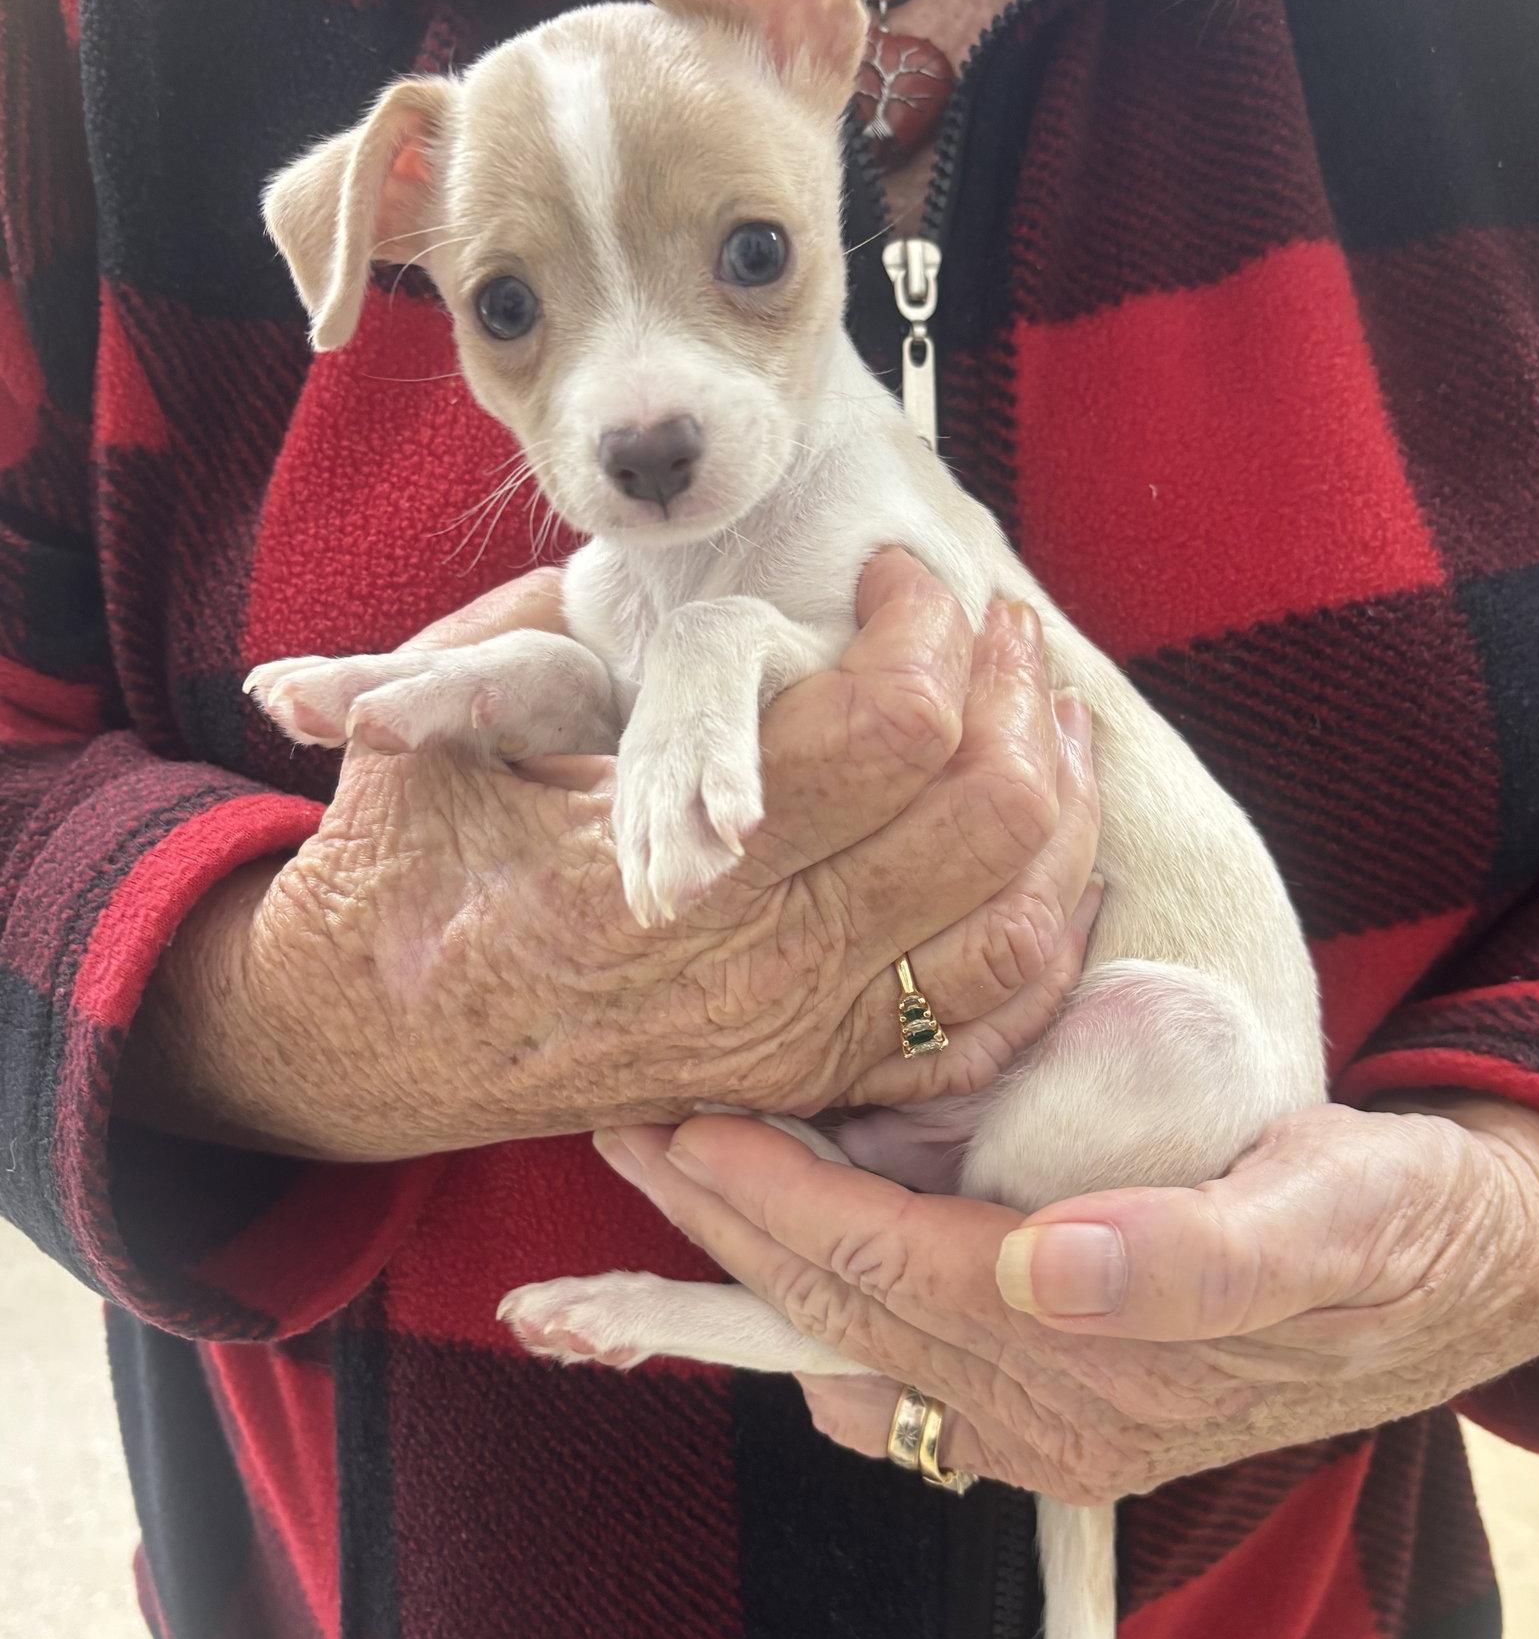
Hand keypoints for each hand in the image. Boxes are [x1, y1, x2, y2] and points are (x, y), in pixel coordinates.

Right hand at [118, 553, 1099, 1160]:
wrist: (379, 1044)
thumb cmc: (405, 874)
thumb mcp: (430, 743)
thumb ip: (503, 653)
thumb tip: (567, 560)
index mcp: (664, 869)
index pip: (885, 730)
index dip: (925, 627)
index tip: (901, 570)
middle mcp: (755, 969)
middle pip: (984, 818)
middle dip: (1014, 691)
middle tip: (993, 624)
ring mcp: (798, 1038)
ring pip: (1016, 922)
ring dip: (1059, 801)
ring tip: (1042, 710)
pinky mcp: (819, 1079)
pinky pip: (991, 1023)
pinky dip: (1045, 929)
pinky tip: (1051, 847)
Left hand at [590, 1094, 1538, 1500]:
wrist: (1451, 1276)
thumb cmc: (1393, 1224)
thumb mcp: (1339, 1217)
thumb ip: (1202, 1257)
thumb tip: (1048, 1267)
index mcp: (1116, 1371)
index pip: (899, 1277)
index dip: (787, 1206)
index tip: (693, 1127)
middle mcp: (1058, 1421)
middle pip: (847, 1314)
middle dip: (728, 1226)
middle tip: (626, 1128)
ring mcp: (1044, 1425)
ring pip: (849, 1343)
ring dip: (743, 1263)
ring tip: (660, 1175)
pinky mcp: (1043, 1405)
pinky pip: (889, 1373)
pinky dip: (803, 1314)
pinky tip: (745, 1269)